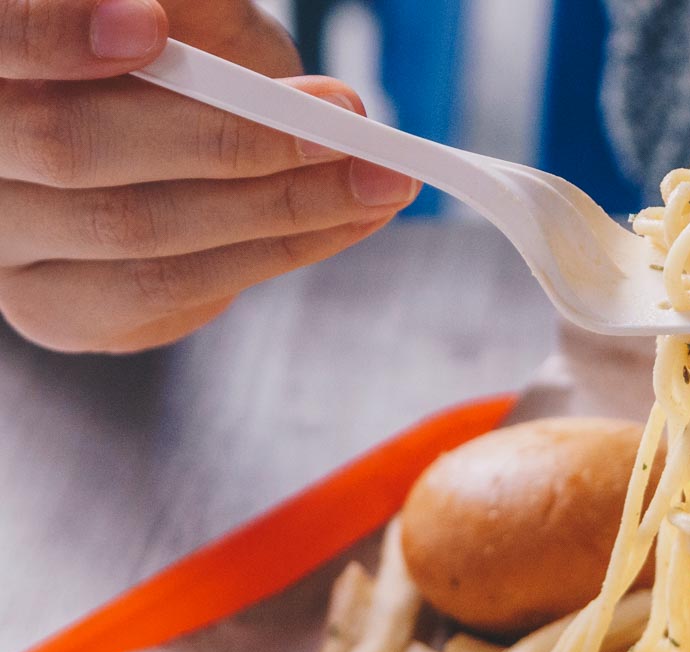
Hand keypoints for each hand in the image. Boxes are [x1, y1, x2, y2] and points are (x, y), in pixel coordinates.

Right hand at [0, 0, 420, 352]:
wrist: (168, 140)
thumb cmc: (172, 54)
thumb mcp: (186, 13)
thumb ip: (190, 10)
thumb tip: (185, 13)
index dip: (53, 33)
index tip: (152, 28)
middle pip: (70, 145)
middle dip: (227, 134)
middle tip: (344, 119)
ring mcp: (3, 244)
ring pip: (135, 230)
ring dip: (280, 205)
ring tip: (378, 180)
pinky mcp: (54, 310)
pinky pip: (167, 292)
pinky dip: (271, 253)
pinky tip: (344, 222)